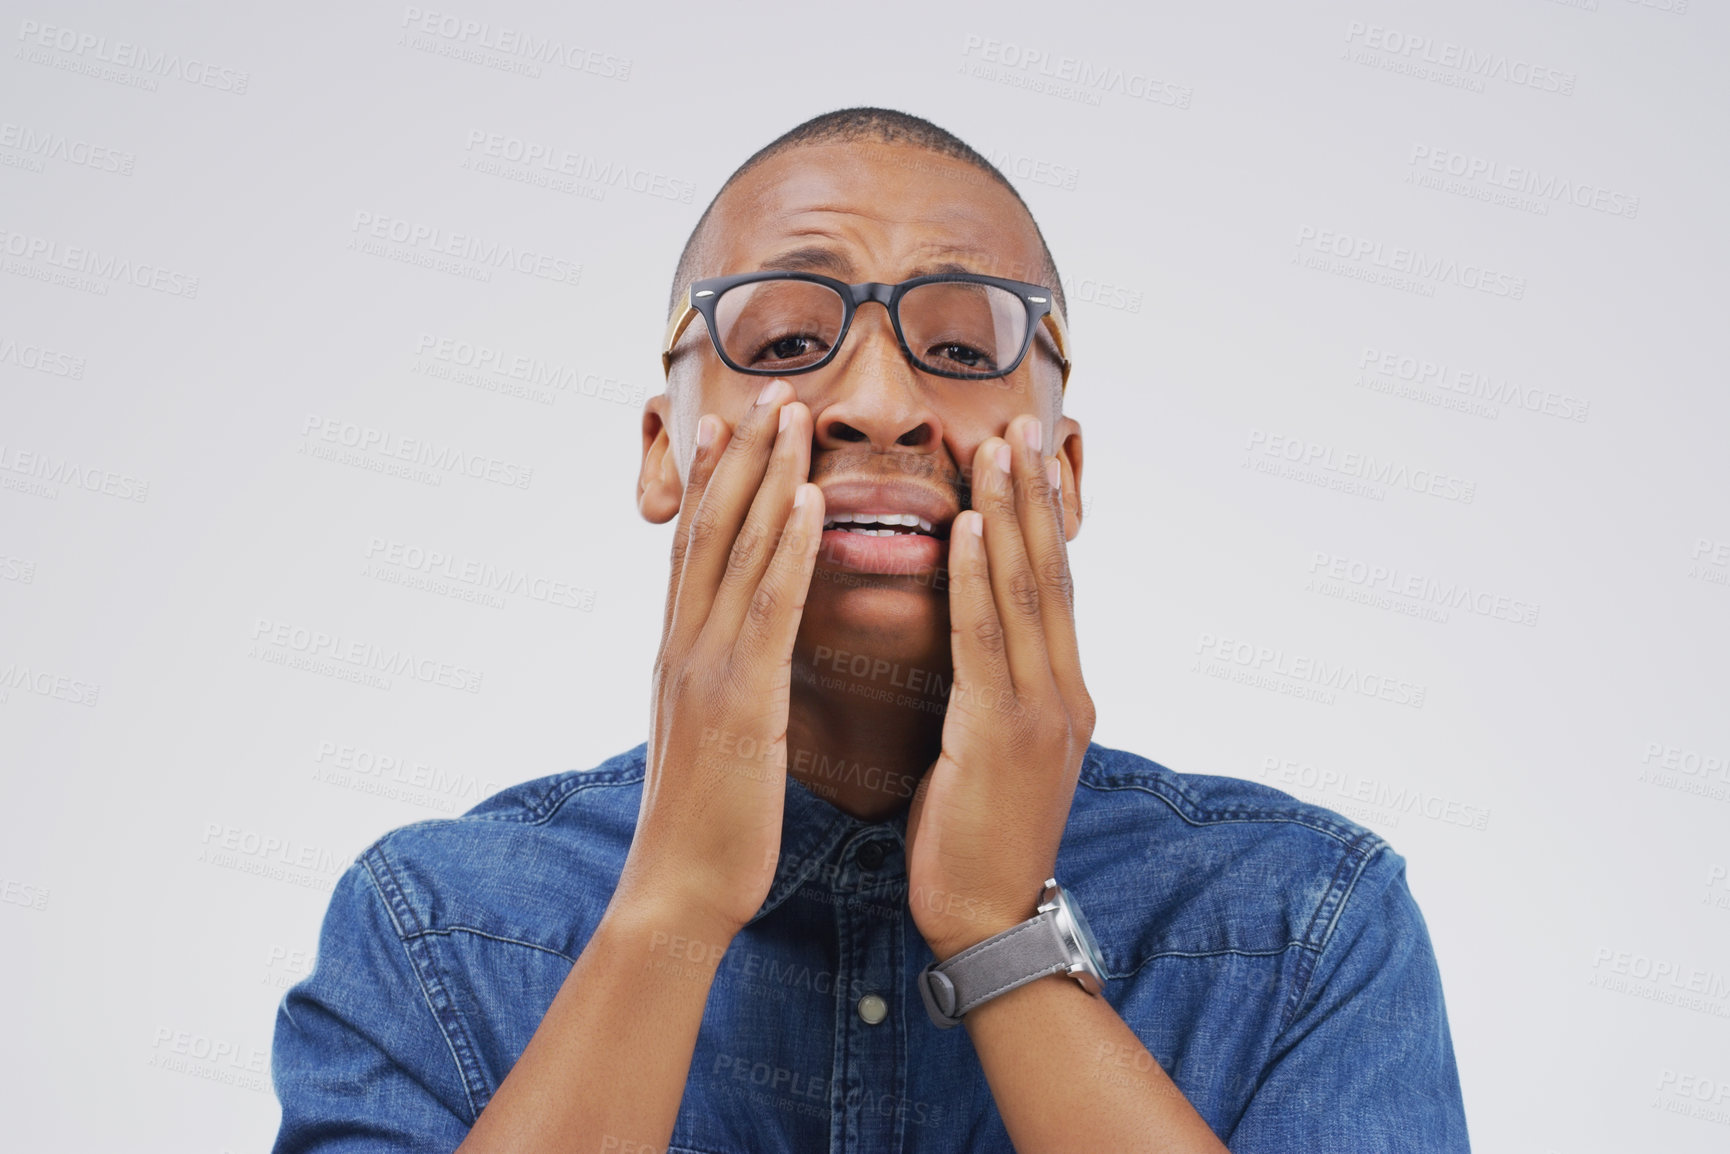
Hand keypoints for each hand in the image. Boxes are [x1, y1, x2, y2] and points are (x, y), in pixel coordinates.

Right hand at [614, 380, 824, 936]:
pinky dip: (790, 549)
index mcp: (679, 652)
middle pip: (712, 526)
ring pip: (736, 550)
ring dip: (768, 474)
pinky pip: (768, 609)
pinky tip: (813, 501)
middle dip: (742, 452)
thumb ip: (720, 683)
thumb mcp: (710, 735)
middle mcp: (684, 644)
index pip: (695, 545)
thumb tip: (736, 654)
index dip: (713, 478)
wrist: (680, 890)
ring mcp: (705, 666)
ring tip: (794, 413)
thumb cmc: (708, 821)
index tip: (733, 419)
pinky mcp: (738, 700)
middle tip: (771, 385)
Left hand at [905, 413, 1094, 960]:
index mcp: (1062, 693)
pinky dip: (981, 577)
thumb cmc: (975, 837)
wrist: (987, 921)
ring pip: (1029, 591)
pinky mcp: (1005, 733)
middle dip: (1034, 493)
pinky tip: (972, 526)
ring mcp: (1043, 710)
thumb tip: (973, 645)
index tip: (1029, 456)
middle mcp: (1064, 690)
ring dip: (1012, 511)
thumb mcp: (993, 752)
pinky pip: (988, 640)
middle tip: (1022, 421)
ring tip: (999, 446)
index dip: (1042, 517)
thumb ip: (993, 692)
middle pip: (1052, 571)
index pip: (1055, 587)